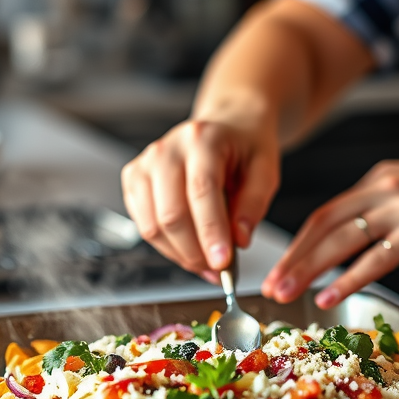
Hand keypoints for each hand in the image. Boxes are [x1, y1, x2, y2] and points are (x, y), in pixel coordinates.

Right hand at [121, 118, 280, 276]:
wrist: (224, 128)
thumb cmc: (244, 148)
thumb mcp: (265, 169)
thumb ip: (254, 204)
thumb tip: (238, 240)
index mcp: (202, 139)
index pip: (201, 191)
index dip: (211, 231)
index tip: (223, 263)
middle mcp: (167, 149)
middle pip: (171, 214)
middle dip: (195, 252)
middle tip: (218, 270)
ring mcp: (145, 164)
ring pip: (152, 225)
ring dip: (180, 254)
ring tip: (206, 263)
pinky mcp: (133, 179)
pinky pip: (143, 225)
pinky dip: (166, 246)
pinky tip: (189, 248)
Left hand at [261, 159, 398, 307]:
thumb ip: (377, 209)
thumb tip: (348, 240)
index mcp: (375, 180)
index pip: (325, 214)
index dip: (297, 243)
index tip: (279, 267)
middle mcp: (383, 190)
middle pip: (324, 227)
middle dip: (293, 259)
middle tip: (271, 285)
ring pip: (342, 242)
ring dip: (310, 270)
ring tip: (288, 292)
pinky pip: (376, 259)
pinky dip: (348, 280)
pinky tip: (329, 295)